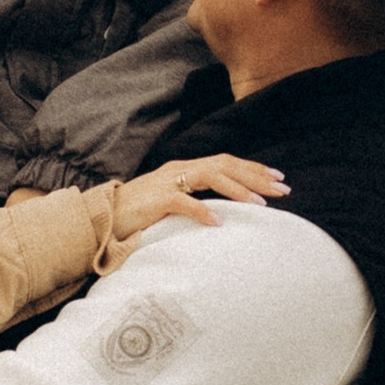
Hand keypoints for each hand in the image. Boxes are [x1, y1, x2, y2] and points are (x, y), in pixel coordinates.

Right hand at [104, 153, 286, 248]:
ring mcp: (167, 182)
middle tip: (282, 189)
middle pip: (224, 164)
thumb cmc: (137, 214)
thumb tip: (224, 212)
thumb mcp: (171, 203)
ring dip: (237, 189)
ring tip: (259, 205)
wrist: (102, 218)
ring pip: (209, 176)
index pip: (225, 162)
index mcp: (184, 169)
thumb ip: (194, 201)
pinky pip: (183, 202)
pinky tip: (219, 222)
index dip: (253, 169)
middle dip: (256, 176)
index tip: (278, 179)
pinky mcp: (155, 200)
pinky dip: (202, 211)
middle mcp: (178, 169)